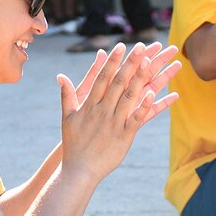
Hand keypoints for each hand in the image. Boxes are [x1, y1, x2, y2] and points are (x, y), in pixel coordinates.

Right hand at [57, 42, 180, 183]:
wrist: (79, 170)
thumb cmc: (73, 144)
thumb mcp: (67, 117)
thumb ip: (66, 95)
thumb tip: (60, 76)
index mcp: (90, 104)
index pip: (102, 78)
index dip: (112, 61)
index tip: (121, 46)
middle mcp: (102, 110)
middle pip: (118, 82)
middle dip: (130, 63)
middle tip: (141, 46)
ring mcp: (114, 122)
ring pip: (129, 96)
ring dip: (141, 78)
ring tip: (151, 62)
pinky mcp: (124, 135)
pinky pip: (137, 118)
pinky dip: (146, 106)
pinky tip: (155, 93)